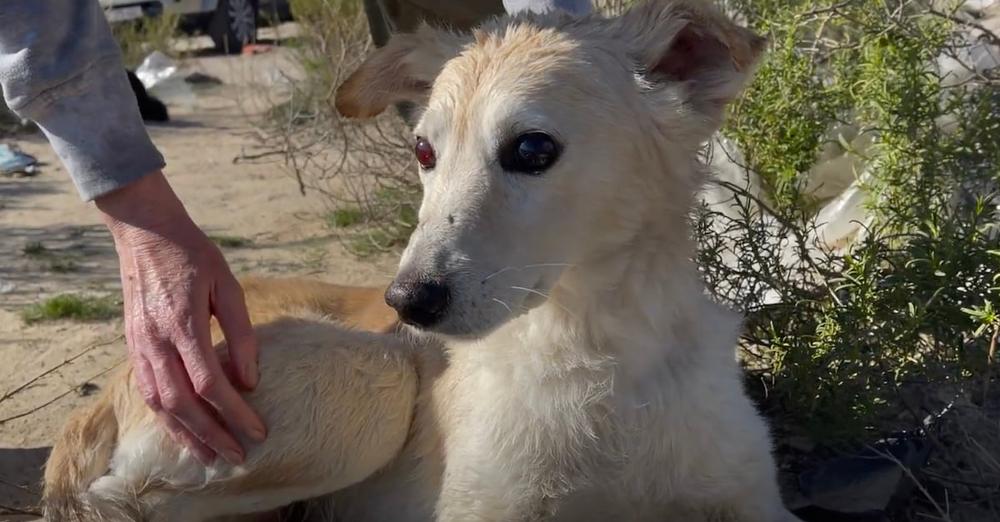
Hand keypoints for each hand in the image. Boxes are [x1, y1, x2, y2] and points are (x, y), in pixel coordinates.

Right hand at [96, 171, 265, 464]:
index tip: (258, 430)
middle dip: (212, 435)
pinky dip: (166, 417)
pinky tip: (184, 431)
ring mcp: (139, 345)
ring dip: (186, 435)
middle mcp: (155, 341)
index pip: (210, 383)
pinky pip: (147, 392)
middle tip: (238, 457)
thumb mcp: (227, 285)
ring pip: (160, 405)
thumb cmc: (192, 254)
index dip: (235, 412)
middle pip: (183, 404)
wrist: (144, 232)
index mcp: (182, 324)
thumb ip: (242, 332)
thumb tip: (250, 380)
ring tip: (211, 456)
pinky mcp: (132, 346)